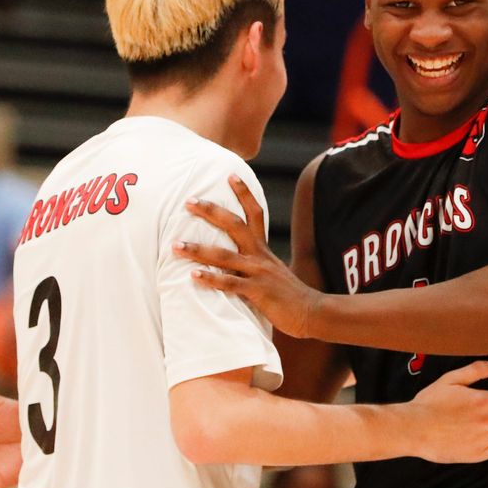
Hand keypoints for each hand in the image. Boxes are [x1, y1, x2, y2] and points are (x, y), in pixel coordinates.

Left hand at [173, 175, 319, 336]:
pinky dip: (211, 279)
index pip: (255, 212)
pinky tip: (193, 277)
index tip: (231, 175)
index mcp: (263, 249)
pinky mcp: (257, 292)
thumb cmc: (289, 295)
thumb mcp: (271, 272)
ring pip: (224, 256)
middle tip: (188, 201)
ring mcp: (258, 272)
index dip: (244, 193)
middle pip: (234, 224)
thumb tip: (232, 261)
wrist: (312, 312)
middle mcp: (260, 255)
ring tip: (175, 246)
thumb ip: (254, 263)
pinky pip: (230, 283)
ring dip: (198, 250)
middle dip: (210, 211)